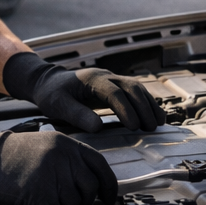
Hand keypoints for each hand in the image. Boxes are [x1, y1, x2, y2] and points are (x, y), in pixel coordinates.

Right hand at [0, 119, 118, 204]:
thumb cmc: (7, 156)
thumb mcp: (44, 146)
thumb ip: (68, 160)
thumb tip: (90, 184)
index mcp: (66, 144)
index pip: (100, 166)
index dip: (108, 185)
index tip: (108, 197)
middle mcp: (64, 157)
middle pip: (90, 188)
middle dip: (83, 200)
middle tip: (68, 202)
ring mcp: (53, 175)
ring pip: (73, 203)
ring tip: (39, 195)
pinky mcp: (41, 194)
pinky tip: (28, 200)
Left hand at [2, 53, 163, 131]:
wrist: (48, 82)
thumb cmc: (51, 94)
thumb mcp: (57, 104)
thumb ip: (76, 115)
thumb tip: (98, 127)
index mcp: (91, 79)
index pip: (114, 93)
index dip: (126, 109)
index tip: (133, 127)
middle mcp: (105, 76)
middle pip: (132, 88)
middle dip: (144, 107)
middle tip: (150, 128)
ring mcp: (112, 79)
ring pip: (137, 88)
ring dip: (149, 105)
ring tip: (157, 125)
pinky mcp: (116, 86)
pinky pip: (136, 92)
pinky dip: (147, 104)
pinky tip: (153, 117)